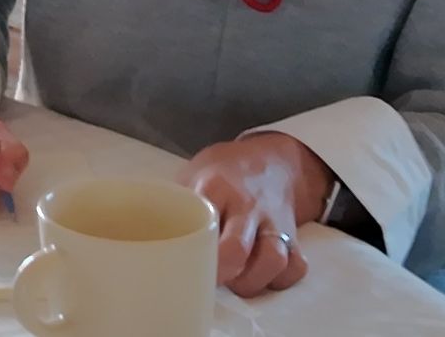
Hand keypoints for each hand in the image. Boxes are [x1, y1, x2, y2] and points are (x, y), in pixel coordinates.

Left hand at [178, 132, 332, 297]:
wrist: (272, 162)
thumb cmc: (221, 175)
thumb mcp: (192, 176)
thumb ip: (176, 205)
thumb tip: (149, 239)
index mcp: (215, 186)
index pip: (204, 218)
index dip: (191, 248)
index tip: (178, 263)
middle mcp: (247, 205)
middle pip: (237, 248)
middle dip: (219, 273)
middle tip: (205, 280)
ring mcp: (273, 222)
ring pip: (273, 260)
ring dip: (251, 281)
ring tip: (234, 282)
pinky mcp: (293, 237)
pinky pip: (295, 266)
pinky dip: (279, 280)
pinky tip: (260, 277)